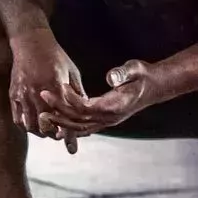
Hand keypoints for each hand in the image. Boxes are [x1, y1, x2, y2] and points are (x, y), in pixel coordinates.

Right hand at [7, 32, 86, 149]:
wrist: (31, 42)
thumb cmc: (55, 56)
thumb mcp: (72, 72)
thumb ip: (78, 93)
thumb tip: (86, 111)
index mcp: (56, 87)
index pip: (64, 118)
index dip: (68, 136)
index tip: (72, 149)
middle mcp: (38, 93)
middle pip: (46, 126)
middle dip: (54, 135)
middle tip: (60, 136)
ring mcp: (23, 94)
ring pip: (31, 125)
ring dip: (40, 133)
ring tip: (47, 132)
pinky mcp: (13, 94)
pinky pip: (18, 118)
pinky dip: (26, 126)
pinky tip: (33, 125)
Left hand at [41, 61, 158, 145]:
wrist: (155, 87)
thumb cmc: (143, 75)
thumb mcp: (135, 69)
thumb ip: (123, 73)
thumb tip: (111, 78)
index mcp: (114, 106)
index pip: (87, 107)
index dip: (72, 99)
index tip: (60, 86)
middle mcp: (110, 118)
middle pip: (79, 119)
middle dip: (59, 111)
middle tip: (42, 97)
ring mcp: (107, 121)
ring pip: (80, 127)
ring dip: (61, 121)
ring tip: (43, 113)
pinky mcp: (105, 120)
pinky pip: (85, 127)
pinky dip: (70, 127)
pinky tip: (58, 125)